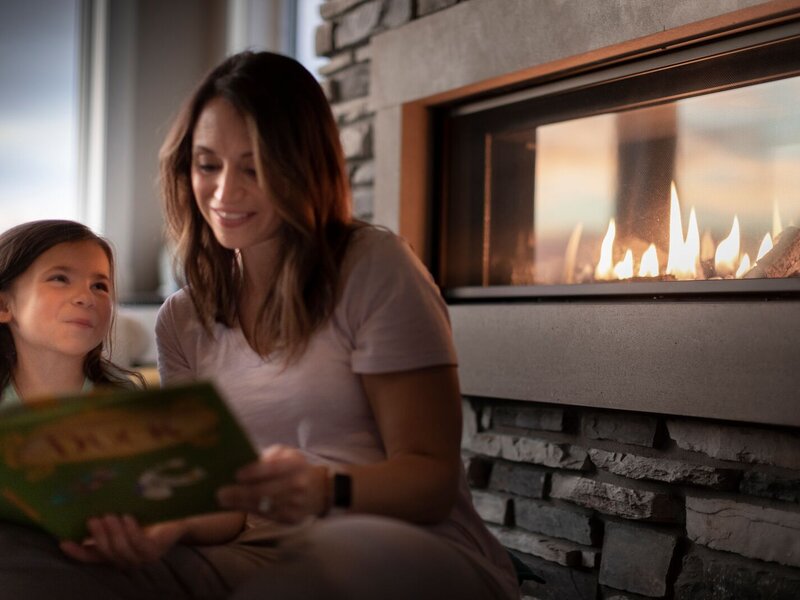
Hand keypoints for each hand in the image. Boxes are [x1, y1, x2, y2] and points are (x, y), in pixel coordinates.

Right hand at [60, 515, 186, 567]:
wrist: (179, 517)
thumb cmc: (149, 515)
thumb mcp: (123, 515)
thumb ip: (106, 517)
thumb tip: (85, 505)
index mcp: (115, 552)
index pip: (91, 556)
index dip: (77, 552)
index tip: (63, 541)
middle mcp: (125, 559)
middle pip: (105, 552)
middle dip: (98, 535)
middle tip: (93, 517)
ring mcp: (140, 558)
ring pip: (120, 549)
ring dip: (113, 532)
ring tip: (109, 515)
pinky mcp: (154, 552)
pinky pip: (139, 544)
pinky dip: (131, 531)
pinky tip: (127, 518)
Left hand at [217, 445, 328, 522]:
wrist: (318, 489)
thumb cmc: (294, 467)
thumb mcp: (286, 454)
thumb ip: (268, 457)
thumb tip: (243, 464)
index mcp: (295, 464)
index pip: (272, 469)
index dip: (254, 472)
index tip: (236, 475)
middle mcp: (298, 485)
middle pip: (264, 491)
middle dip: (240, 493)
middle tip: (220, 493)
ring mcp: (296, 504)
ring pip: (263, 506)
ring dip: (241, 504)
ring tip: (224, 501)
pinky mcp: (292, 519)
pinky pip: (267, 517)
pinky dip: (250, 512)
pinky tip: (238, 507)